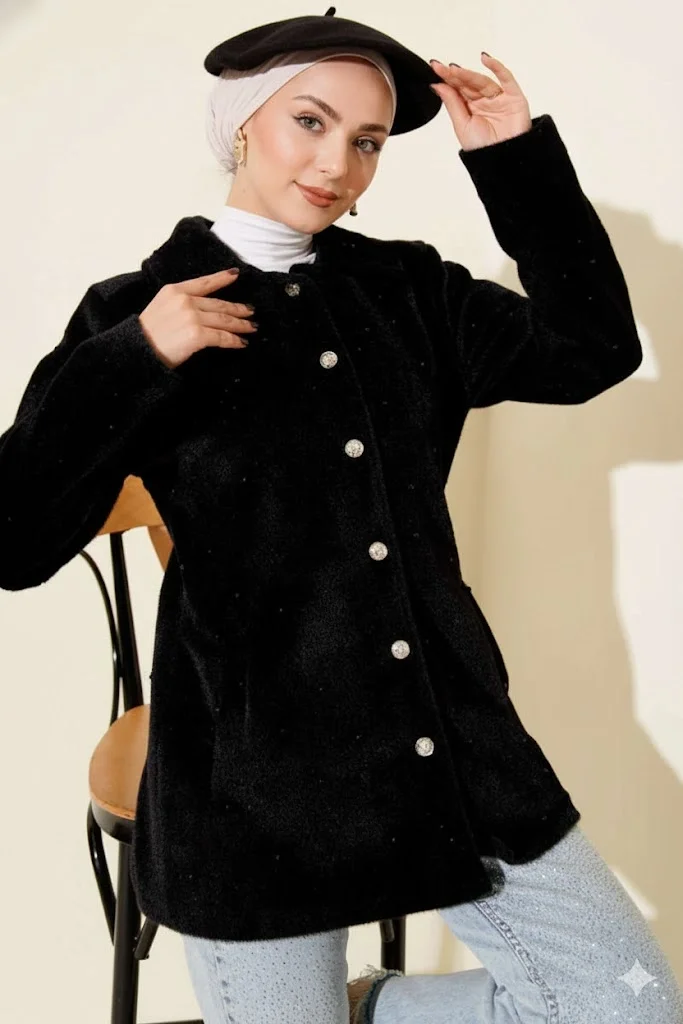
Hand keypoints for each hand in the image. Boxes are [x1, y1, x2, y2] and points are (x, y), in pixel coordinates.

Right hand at [138, 269, 256, 368]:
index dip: (221, 278)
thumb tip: (201, 311)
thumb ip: (178, 304)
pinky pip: (222, 337)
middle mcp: (185, 300)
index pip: (204, 282)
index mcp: (174, 291)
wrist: (137, 351)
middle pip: (219, 304)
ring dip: (241, 325)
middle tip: (251, 311)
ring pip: (224, 320)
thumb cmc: (145, 336)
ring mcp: (192, 317)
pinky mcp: (197, 335)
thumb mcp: (160, 308)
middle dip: (238, 309)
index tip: (235, 274)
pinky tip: (242, 343)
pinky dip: (234, 340)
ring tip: (251, 328)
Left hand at [429, 54, 531, 151]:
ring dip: (469, 74)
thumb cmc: (483, 149)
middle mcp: (484, 101)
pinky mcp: (514, 97)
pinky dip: (497, 67)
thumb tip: (437, 85)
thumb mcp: (461, 125)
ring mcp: (499, 98)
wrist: (502, 162)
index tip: (435, 68)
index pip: (458, 89)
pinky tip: (485, 59)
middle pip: (469, 83)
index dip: (447, 78)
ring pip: (483, 81)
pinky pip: (506, 78)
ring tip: (454, 70)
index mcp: (471, 108)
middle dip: (455, 75)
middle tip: (441, 68)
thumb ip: (452, 104)